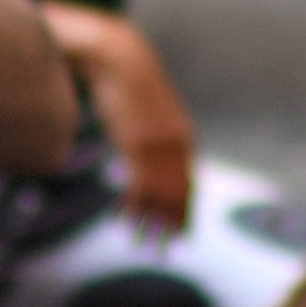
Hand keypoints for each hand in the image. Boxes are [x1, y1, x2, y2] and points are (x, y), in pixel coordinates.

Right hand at [66, 8, 197, 229]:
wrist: (117, 55)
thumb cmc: (126, 77)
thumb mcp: (146, 109)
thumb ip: (152, 130)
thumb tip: (143, 144)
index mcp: (181, 135)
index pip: (188, 181)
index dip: (184, 209)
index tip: (181, 231)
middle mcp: (176, 143)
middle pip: (178, 194)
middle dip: (172, 225)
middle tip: (164, 250)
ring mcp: (158, 146)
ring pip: (161, 195)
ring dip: (151, 224)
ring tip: (144, 245)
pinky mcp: (138, 145)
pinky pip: (140, 187)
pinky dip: (134, 209)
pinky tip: (126, 221)